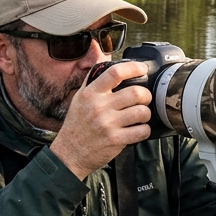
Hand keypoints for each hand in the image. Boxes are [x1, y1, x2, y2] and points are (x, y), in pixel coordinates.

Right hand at [51, 61, 151, 179]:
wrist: (69, 153)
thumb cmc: (76, 125)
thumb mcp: (79, 98)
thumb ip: (93, 80)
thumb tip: (107, 61)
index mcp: (91, 93)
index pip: (115, 72)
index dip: (134, 68)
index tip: (142, 69)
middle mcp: (99, 107)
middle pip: (136, 92)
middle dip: (146, 95)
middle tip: (144, 99)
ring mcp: (108, 124)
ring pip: (142, 112)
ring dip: (146, 114)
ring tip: (140, 116)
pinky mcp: (115, 140)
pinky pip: (141, 131)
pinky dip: (144, 130)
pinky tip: (137, 130)